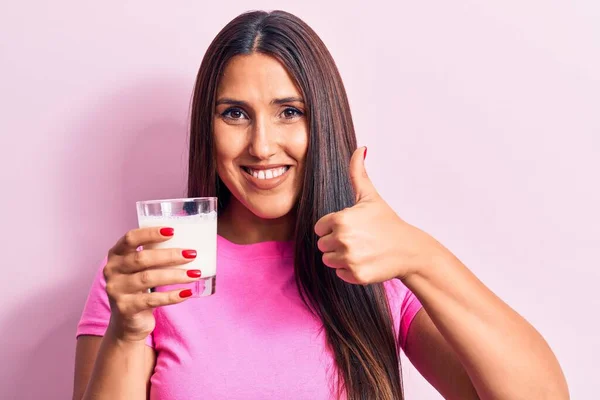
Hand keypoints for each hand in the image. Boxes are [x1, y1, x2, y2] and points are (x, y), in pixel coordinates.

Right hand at [103, 227, 201, 341]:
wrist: (126, 323)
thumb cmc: (138, 289)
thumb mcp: (139, 270)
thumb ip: (152, 255)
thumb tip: (187, 244)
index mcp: (116, 255)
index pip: (130, 238)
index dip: (150, 233)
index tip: (173, 231)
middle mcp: (112, 270)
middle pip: (142, 259)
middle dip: (170, 255)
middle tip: (192, 254)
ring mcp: (116, 290)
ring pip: (148, 278)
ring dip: (175, 275)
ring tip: (195, 273)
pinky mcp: (126, 308)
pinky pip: (153, 300)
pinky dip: (172, 296)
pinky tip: (187, 293)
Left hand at [314, 147, 444, 284]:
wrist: (409, 249)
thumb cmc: (387, 221)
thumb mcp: (370, 196)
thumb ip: (358, 173)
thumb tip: (360, 148)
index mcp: (341, 219)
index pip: (320, 228)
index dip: (334, 227)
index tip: (352, 227)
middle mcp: (343, 239)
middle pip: (322, 245)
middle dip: (337, 243)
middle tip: (359, 239)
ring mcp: (349, 259)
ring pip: (329, 260)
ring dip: (341, 257)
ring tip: (362, 250)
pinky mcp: (356, 275)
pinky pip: (340, 273)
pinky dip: (350, 270)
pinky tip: (366, 261)